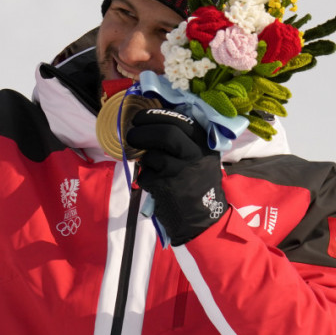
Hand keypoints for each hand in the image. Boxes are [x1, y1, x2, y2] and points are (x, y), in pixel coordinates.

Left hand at [126, 108, 226, 244]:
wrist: (204, 219)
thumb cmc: (197, 184)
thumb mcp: (200, 157)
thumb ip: (182, 140)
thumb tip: (150, 122)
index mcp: (203, 143)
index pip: (178, 120)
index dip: (154, 116)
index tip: (139, 118)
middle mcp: (195, 154)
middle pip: (166, 134)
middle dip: (143, 132)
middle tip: (131, 135)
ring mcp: (181, 171)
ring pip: (153, 155)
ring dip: (144, 160)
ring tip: (149, 166)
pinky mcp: (168, 187)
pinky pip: (146, 176)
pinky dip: (145, 178)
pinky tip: (155, 185)